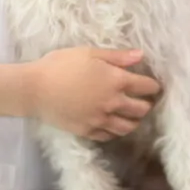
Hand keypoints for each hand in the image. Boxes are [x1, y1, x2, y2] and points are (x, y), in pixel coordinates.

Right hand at [25, 48, 160, 141]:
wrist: (34, 89)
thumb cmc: (60, 65)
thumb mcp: (89, 53)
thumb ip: (117, 56)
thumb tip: (141, 55)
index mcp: (116, 80)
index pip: (146, 86)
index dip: (154, 86)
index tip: (154, 86)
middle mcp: (113, 102)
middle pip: (141, 109)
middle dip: (147, 104)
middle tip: (146, 101)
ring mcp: (101, 119)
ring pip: (128, 127)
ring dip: (135, 121)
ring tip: (133, 116)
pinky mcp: (88, 131)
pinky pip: (110, 136)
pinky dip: (116, 131)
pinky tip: (114, 125)